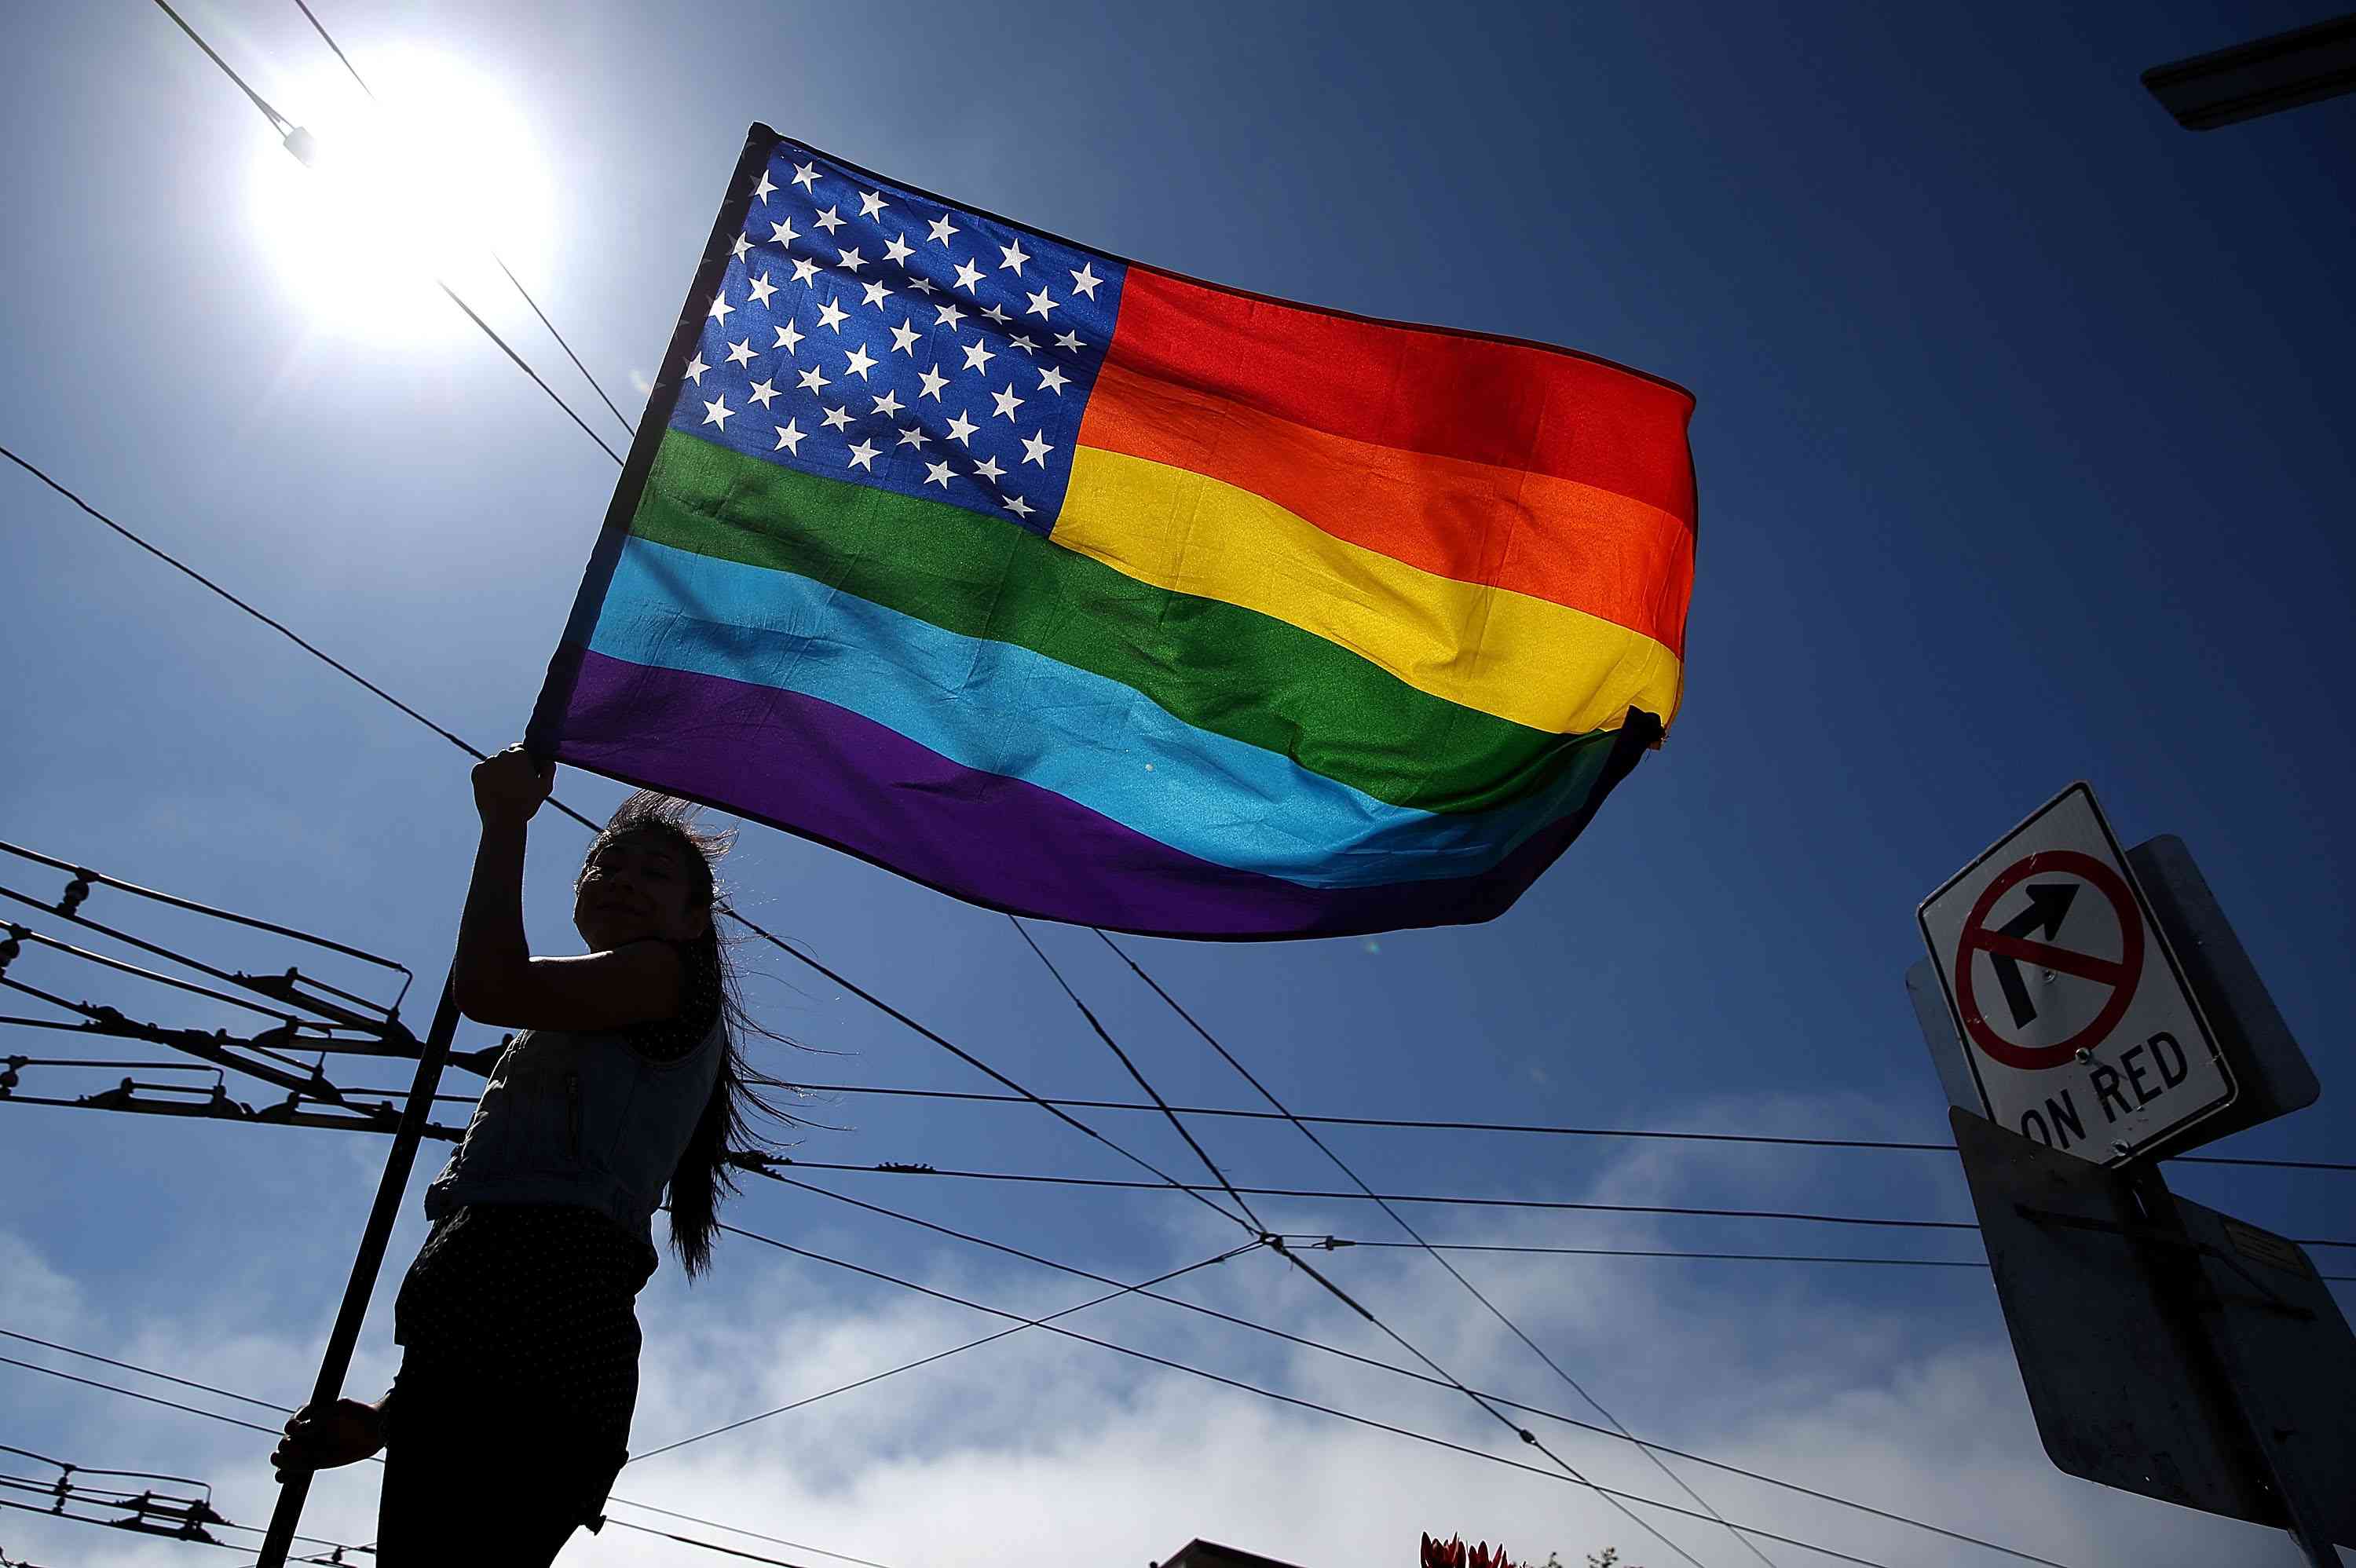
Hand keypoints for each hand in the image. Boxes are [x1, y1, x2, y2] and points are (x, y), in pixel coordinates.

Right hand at [271, 1397, 385, 1477]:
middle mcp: (304, 1433)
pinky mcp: (311, 1463)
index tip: (303, 1430)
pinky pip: (291, 1472)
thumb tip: (311, 1420)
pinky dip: (285, 1476)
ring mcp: (306, 1449)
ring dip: (283, 1463)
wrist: (373, 1431)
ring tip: (292, 1466)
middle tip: (303, 1450)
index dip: (294, 1428)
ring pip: (282, 1458)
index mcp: (308, 1417)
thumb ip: (327, 1412)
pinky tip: (288, 1479)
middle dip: (288, 1448)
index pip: (292, 1424)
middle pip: (284, 1443)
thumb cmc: (358, 1414)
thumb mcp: (344, 1407)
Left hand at [472, 745, 553, 823]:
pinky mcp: (476, 772)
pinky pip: (483, 770)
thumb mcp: (545, 787)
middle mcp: (502, 754)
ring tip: (503, 790)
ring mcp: (487, 763)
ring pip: (494, 763)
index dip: (523, 760)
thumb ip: (549, 768)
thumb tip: (546, 758)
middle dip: (510, 765)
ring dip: (498, 771)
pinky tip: (494, 789)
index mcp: (520, 754)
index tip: (524, 773)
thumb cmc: (526, 804)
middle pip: (506, 756)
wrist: (503, 819)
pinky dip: (487, 777)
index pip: (520, 748)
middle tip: (514, 784)